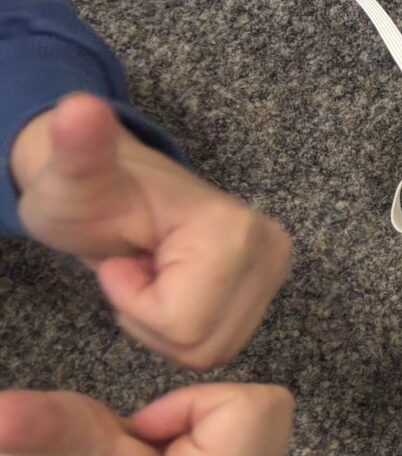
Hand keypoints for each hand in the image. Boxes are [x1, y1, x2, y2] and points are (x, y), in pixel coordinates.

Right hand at [0, 383, 291, 455]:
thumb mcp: (49, 433)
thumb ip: (36, 424)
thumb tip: (0, 420)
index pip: (251, 407)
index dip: (190, 404)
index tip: (146, 434)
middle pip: (268, 411)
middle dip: (206, 412)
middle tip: (152, 443)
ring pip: (268, 417)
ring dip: (211, 420)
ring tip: (159, 451)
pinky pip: (264, 430)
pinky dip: (221, 430)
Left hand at [13, 94, 291, 369]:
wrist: (112, 185)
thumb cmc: (85, 191)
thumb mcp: (71, 179)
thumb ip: (78, 149)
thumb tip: (77, 106)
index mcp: (234, 232)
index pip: (184, 327)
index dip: (137, 304)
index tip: (126, 259)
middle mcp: (271, 249)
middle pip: (206, 346)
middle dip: (154, 319)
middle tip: (138, 268)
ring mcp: (276, 266)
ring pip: (216, 349)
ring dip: (167, 324)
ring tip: (152, 274)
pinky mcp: (270, 279)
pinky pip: (223, 341)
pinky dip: (185, 325)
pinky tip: (171, 284)